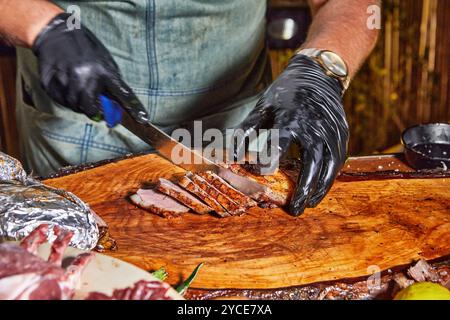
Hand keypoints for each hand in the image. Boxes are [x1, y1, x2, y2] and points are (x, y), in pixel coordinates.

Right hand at [32, 13, 146, 120]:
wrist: (56, 33)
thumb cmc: (84, 48)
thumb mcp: (103, 60)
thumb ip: (111, 81)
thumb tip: (118, 104)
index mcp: (102, 70)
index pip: (122, 93)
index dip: (133, 108)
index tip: (143, 118)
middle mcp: (84, 76)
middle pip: (91, 109)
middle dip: (95, 111)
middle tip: (95, 107)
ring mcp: (66, 80)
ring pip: (75, 107)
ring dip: (79, 104)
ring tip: (79, 90)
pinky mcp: (50, 84)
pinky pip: (61, 101)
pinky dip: (66, 99)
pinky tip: (67, 87)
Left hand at [235, 54, 348, 214]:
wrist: (317, 75)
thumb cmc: (284, 94)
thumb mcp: (262, 107)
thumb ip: (247, 131)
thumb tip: (232, 155)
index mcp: (290, 118)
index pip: (278, 146)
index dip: (267, 163)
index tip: (258, 174)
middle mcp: (314, 125)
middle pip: (312, 163)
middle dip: (304, 189)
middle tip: (296, 209)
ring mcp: (332, 129)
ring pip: (330, 165)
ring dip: (321, 188)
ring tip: (310, 203)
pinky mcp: (342, 132)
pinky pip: (339, 159)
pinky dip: (331, 176)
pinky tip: (321, 188)